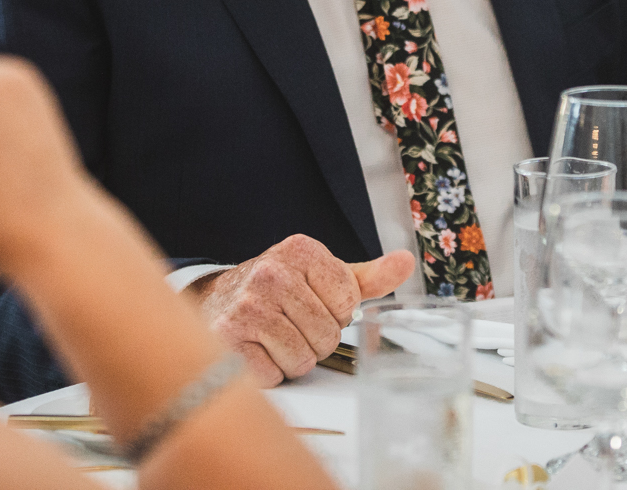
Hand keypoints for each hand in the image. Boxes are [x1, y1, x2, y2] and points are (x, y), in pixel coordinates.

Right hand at [192, 236, 414, 386]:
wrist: (219, 299)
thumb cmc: (279, 289)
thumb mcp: (323, 275)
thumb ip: (368, 276)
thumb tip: (407, 262)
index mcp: (301, 250)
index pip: (348, 303)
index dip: (337, 313)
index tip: (316, 304)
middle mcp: (271, 273)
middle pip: (328, 335)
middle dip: (316, 339)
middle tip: (293, 323)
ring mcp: (247, 306)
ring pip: (303, 358)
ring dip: (294, 357)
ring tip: (275, 336)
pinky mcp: (228, 338)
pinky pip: (273, 375)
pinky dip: (269, 370)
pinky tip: (257, 349)